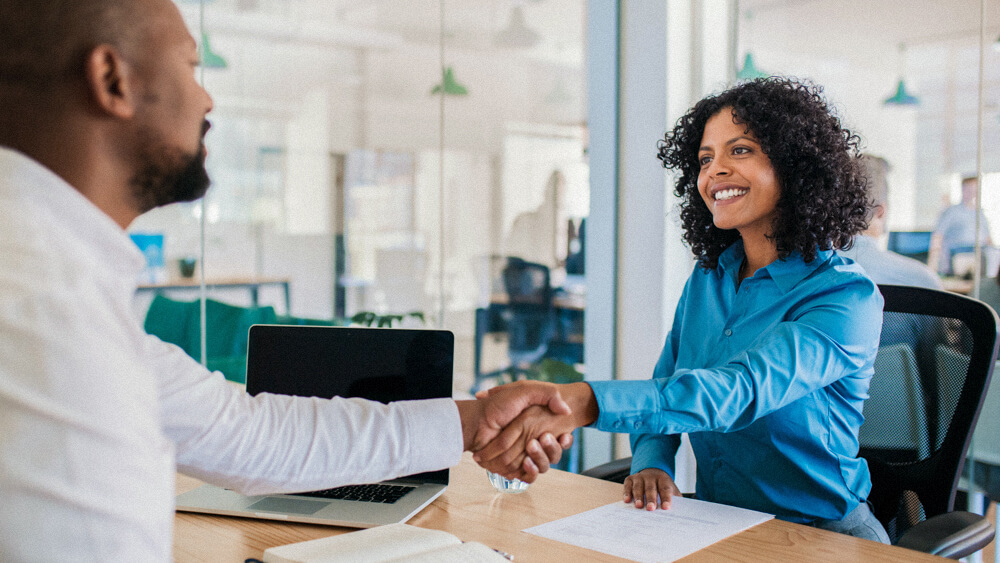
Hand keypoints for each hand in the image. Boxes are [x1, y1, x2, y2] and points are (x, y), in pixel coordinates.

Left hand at [473, 380, 596, 477]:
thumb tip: (566, 409)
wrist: (477, 420)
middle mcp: (532, 442)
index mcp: (537, 427)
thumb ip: (548, 394)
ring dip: (542, 458)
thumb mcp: (525, 390)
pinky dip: (530, 472)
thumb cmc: (498, 404)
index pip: (559, 440)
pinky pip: (529, 476)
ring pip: (543, 466)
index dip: (565, 440)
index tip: (564, 435)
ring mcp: (523, 456)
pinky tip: (527, 462)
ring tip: (533, 445)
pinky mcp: (514, 468)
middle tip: (546, 437)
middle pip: (553, 454)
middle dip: (553, 448)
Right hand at [623, 468, 680, 509]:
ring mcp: (639, 477)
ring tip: (639, 506)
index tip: (666, 508)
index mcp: (663, 479)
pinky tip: (627, 500)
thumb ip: (675, 499)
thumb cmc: (663, 486)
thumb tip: (678, 513)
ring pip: (638, 487)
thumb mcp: (672, 490)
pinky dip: (627, 493)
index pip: (665, 489)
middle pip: (651, 488)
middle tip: (651, 508)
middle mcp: (651, 476)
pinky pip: (627, 485)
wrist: (653, 472)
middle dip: (651, 498)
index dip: (666, 498)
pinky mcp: (630, 479)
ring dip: (638, 497)